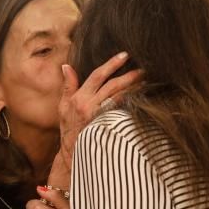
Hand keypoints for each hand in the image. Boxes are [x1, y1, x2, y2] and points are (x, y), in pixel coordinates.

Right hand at [56, 53, 142, 174]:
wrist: (70, 153)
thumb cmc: (68, 129)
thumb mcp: (63, 106)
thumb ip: (68, 86)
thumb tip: (66, 66)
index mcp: (79, 97)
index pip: (97, 75)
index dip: (111, 64)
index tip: (124, 55)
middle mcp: (88, 105)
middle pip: (112, 85)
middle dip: (128, 76)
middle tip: (143, 69)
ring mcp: (97, 116)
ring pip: (119, 98)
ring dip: (133, 89)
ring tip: (145, 82)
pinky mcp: (105, 126)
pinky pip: (120, 112)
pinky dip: (130, 104)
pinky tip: (140, 99)